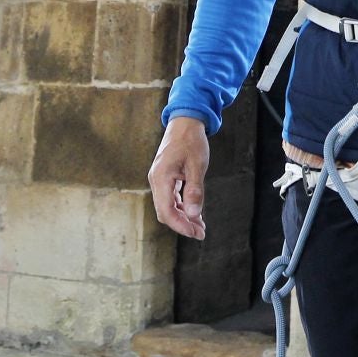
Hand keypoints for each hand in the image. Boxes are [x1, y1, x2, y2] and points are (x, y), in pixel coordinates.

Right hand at [148, 116, 209, 238]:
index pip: (166, 211)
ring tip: (200, 226)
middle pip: (165, 212)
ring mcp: (158, 179)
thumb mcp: (197, 165)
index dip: (181, 225)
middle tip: (201, 233)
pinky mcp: (164, 178)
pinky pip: (169, 198)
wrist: (184, 122)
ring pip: (167, 207)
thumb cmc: (191, 141)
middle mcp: (156, 180)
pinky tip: (194, 212)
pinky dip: (181, 207)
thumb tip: (194, 214)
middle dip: (182, 224)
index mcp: (161, 177)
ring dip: (182, 217)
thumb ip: (194, 190)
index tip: (197, 234)